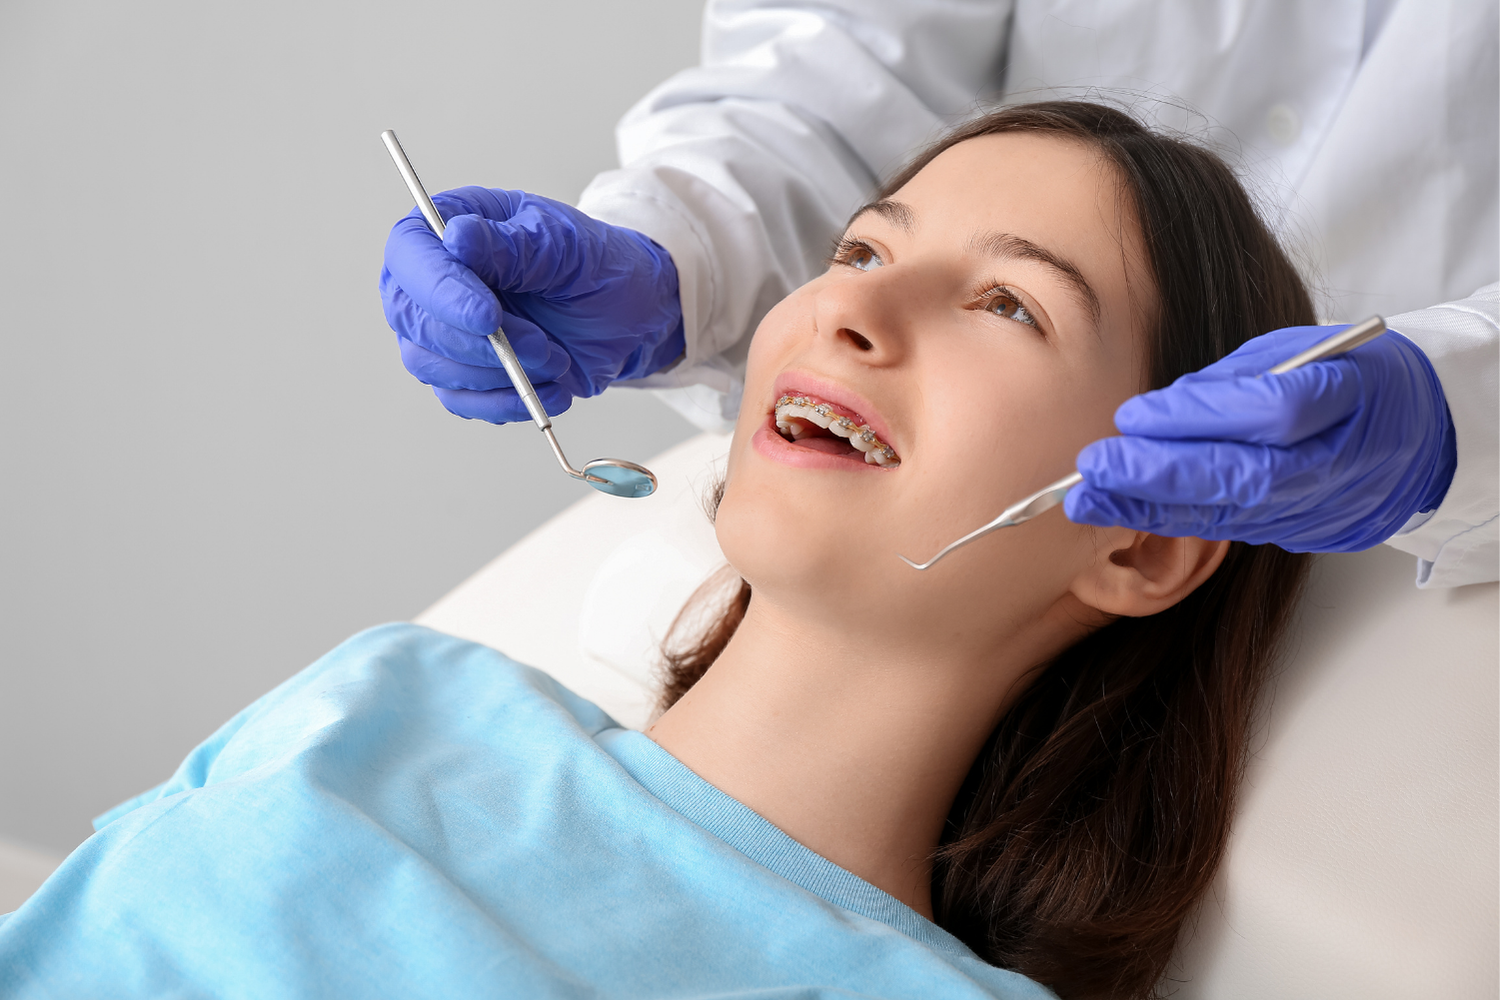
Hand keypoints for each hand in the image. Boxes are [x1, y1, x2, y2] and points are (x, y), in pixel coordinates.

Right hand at [380, 186, 685, 422]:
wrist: (626, 316)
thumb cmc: (594, 266)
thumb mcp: (566, 245)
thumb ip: (514, 244)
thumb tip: (456, 237)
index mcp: (452, 223)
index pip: (411, 253)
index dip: (440, 290)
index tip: (489, 317)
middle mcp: (434, 276)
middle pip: (413, 318)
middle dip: (481, 344)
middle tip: (542, 346)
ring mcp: (442, 327)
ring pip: (429, 364)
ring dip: (498, 374)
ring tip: (556, 361)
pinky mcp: (461, 371)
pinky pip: (458, 399)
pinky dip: (505, 402)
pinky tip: (549, 390)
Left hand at [1065, 324, 1457, 551]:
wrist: (1417, 438)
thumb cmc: (1351, 377)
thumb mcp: (1305, 350)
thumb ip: (1235, 379)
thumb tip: (1156, 411)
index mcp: (1348, 401)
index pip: (1272, 412)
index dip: (1200, 416)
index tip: (1133, 415)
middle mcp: (1333, 466)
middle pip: (1243, 476)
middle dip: (1161, 474)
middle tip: (1096, 467)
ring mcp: (1315, 509)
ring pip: (1228, 514)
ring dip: (1151, 508)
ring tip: (1088, 498)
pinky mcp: (1295, 533)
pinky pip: (1227, 528)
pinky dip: (1170, 520)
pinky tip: (1121, 510)